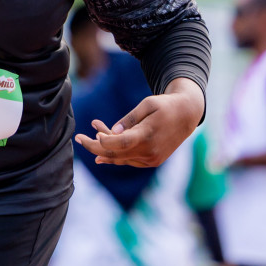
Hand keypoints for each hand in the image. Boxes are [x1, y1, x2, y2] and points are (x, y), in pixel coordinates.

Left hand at [74, 77, 203, 167]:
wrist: (187, 115)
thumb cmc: (164, 105)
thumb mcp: (146, 105)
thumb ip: (129, 120)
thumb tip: (112, 133)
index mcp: (148, 135)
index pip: (120, 143)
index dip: (103, 141)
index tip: (92, 132)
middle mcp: (150, 151)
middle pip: (116, 154)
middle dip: (94, 146)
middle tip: (78, 138)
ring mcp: (151, 159)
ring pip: (121, 158)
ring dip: (104, 148)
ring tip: (92, 132)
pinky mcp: (152, 161)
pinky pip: (129, 160)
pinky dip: (115, 155)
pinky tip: (101, 152)